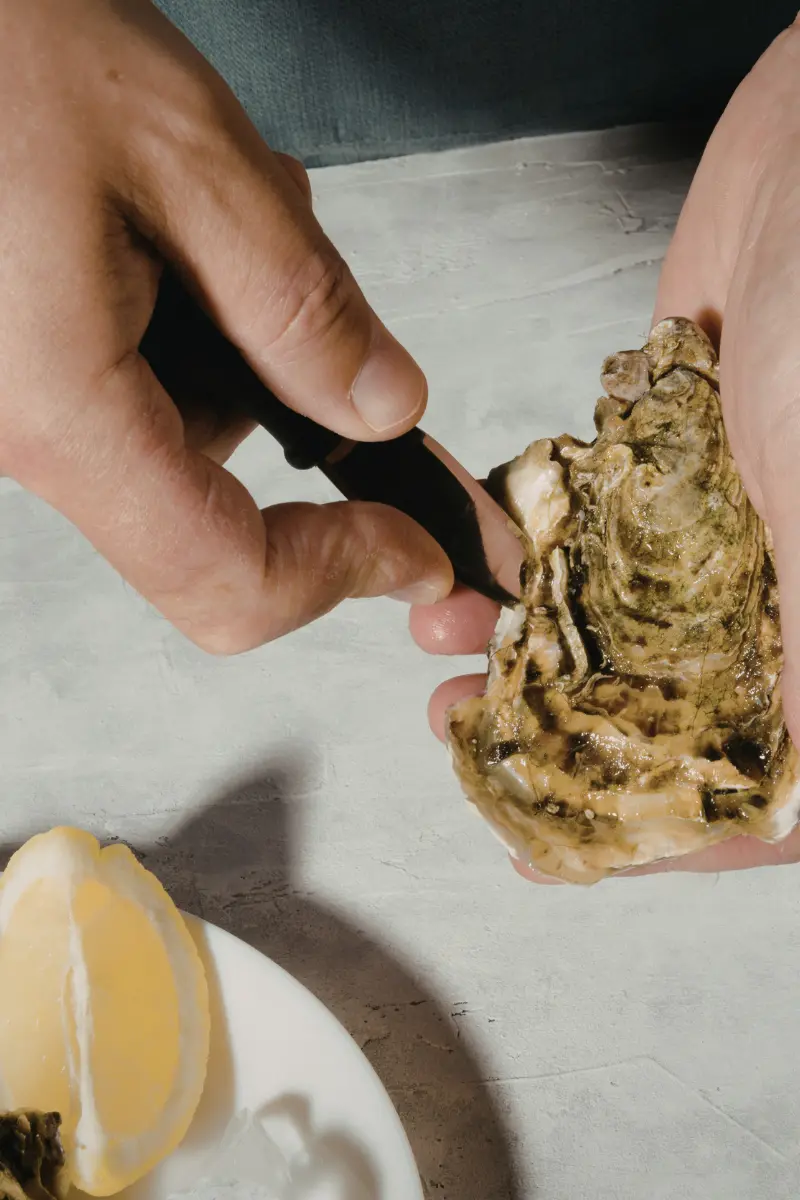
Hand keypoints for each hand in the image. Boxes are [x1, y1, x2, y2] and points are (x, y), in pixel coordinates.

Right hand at [0, 0, 451, 652]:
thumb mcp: (185, 155)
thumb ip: (300, 304)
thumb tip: (382, 406)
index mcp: (64, 408)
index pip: (230, 576)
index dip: (345, 575)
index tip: (422, 551)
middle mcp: (30, 433)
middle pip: (214, 528)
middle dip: (303, 440)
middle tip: (353, 348)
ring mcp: (23, 407)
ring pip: (185, 450)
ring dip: (253, 356)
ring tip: (241, 225)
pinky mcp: (28, 370)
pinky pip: (142, 399)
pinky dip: (202, 328)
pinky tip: (192, 229)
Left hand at [411, 15, 799, 878]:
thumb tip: (786, 799)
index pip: (763, 784)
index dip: (663, 837)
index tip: (547, 843)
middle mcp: (776, 585)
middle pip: (663, 711)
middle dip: (551, 728)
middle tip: (465, 725)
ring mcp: (715, 522)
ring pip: (607, 622)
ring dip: (517, 640)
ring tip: (440, 633)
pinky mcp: (663, 452)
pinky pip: (582, 530)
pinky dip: (520, 553)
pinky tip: (471, 560)